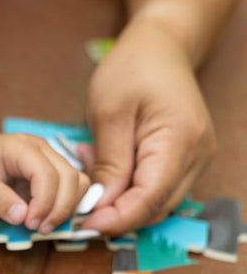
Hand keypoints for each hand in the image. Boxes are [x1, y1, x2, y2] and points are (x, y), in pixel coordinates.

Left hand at [0, 133, 90, 233]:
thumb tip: (21, 216)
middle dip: (59, 208)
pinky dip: (65, 206)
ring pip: (77, 182)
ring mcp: (48, 160)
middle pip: (69, 177)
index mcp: (20, 147)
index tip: (31, 224)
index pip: (47, 173)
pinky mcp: (50, 174)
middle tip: (38, 230)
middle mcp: (41, 149)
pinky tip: (46, 219)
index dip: (44, 202)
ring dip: (67, 207)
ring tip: (42, 227)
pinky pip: (71, 189)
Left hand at [81, 18, 215, 234]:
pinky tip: (106, 182)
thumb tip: (100, 207)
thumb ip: (109, 164)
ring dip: (121, 208)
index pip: (149, 199)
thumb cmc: (131, 71)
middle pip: (155, 209)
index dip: (115, 219)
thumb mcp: (108, 114)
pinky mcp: (186, 162)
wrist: (159, 48)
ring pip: (157, 205)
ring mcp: (195, 160)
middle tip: (77, 214)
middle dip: (115, 218)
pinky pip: (157, 192)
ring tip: (89, 193)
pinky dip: (130, 195)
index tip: (82, 225)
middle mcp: (196, 156)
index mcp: (180, 141)